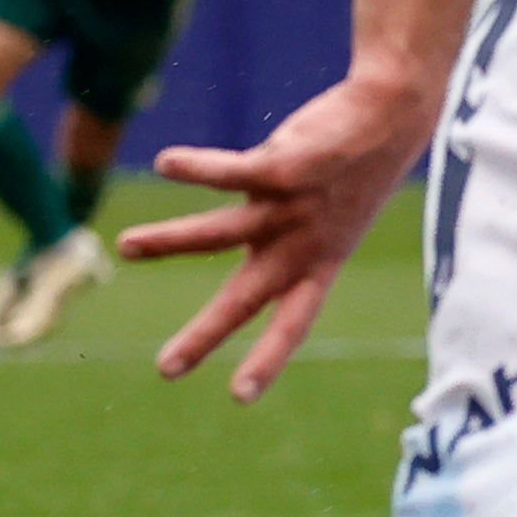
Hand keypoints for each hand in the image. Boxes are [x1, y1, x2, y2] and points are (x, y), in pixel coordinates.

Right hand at [130, 73, 432, 399]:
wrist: (392, 118)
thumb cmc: (351, 176)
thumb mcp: (324, 223)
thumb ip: (282, 247)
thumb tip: (238, 264)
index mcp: (316, 264)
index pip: (293, 323)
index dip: (268, 360)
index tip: (239, 398)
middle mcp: (302, 243)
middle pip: (247, 298)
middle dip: (206, 335)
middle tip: (165, 370)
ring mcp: (292, 207)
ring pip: (221, 232)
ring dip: (170, 241)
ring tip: (125, 245)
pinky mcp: (283, 165)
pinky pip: (229, 171)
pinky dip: (196, 168)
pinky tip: (166, 162)